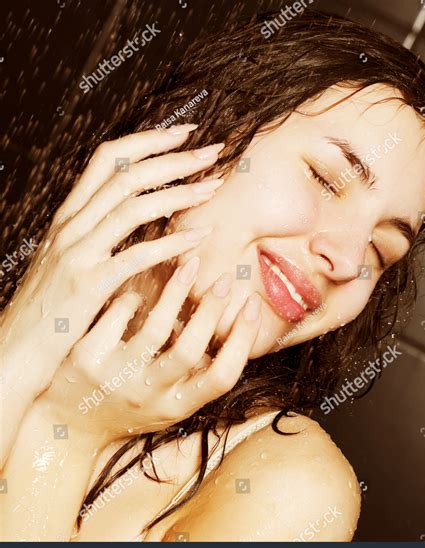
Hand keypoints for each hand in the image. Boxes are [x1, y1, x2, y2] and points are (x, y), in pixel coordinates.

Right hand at [0, 124, 223, 462]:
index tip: (185, 133)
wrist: (15, 347)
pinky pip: (136, 256)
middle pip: (127, 175)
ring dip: (180, 192)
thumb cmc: (49, 306)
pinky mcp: (88, 285)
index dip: (149, 140)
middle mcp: (71, 226)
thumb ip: (96, 232)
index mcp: (70, 216)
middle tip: (214, 150)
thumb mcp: (68, 258)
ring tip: (215, 186)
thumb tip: (137, 212)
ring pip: (133, 206)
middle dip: (175, 158)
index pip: (108, 159)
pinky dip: (171, 243)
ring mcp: (77, 253)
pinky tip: (200, 237)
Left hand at [39, 266, 261, 443]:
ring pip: (154, 328)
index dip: (242, 340)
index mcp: (174, 407)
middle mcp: (147, 395)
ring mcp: (114, 377)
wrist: (68, 425)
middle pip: (190, 350)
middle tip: (224, 278)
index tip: (252, 305)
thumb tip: (230, 328)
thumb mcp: (167, 402)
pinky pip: (117, 314)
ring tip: (189, 264)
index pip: (222, 378)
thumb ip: (194, 375)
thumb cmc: (128, 407)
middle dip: (212, 309)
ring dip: (177, 291)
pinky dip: (132, 298)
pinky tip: (137, 292)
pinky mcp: (86, 357)